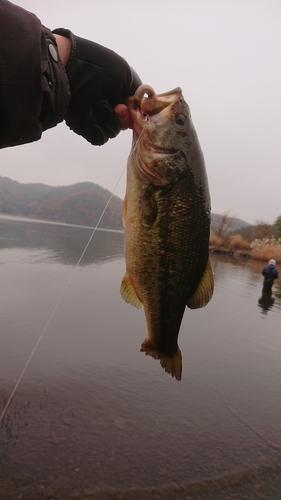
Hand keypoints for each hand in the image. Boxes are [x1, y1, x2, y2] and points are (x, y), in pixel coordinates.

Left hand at [53, 29, 141, 144]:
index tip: (130, 105)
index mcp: (118, 93)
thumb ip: (137, 94)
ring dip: (107, 118)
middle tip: (115, 106)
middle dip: (121, 117)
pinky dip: (95, 125)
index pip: (133, 111)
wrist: (70, 70)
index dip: (134, 111)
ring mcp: (95, 116)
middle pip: (124, 124)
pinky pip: (98, 137)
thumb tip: (141, 110)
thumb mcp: (126, 76)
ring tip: (96, 102)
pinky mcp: (84, 126)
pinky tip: (88, 111)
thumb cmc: (98, 67)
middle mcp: (108, 105)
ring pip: (112, 131)